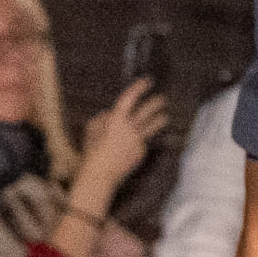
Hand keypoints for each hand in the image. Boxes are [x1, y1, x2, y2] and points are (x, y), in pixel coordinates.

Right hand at [75, 77, 166, 204]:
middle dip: (155, 103)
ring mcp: (137, 141)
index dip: (139, 88)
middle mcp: (130, 129)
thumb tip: (110, 113)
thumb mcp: (92, 130)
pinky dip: (140, 141)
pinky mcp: (141, 152)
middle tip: (162, 98)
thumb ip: (102, 119)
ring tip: (165, 116)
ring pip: (152, 127)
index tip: (147, 81)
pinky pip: (142, 142)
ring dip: (159, 120)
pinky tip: (134, 144)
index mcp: (116, 120)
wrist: (101, 175)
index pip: (130, 99)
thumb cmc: (92, 151)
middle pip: (147, 112)